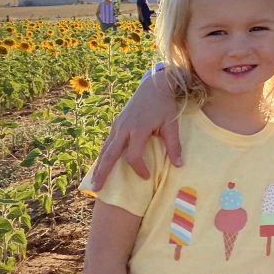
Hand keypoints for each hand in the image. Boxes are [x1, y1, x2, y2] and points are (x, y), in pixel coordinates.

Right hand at [91, 73, 180, 188]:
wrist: (154, 85)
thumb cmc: (165, 105)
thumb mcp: (171, 124)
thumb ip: (174, 145)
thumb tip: (179, 165)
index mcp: (138, 130)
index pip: (133, 156)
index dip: (139, 168)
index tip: (147, 177)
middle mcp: (124, 128)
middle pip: (110, 154)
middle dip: (103, 172)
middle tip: (96, 188)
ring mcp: (118, 125)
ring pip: (105, 149)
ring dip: (99, 165)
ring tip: (94, 181)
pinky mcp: (117, 123)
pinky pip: (107, 142)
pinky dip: (103, 155)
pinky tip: (101, 164)